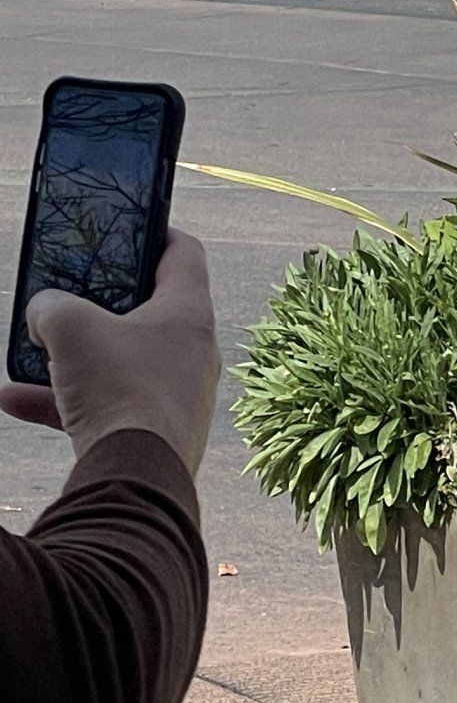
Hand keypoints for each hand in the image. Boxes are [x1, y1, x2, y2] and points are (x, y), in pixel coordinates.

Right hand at [0, 233, 219, 474]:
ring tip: (32, 351)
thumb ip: (50, 306)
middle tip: (68, 292)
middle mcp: (192, 353)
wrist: (137, 475)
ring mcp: (176, 395)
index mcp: (188, 314)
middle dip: (99, 301)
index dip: (155, 230)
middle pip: (146, 310)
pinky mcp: (155, 431)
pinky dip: (62, 401)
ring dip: (70, 356)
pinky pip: (103, 405)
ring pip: (117, 362)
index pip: (183, 253)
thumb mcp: (69, 326)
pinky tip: (14, 399)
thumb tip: (45, 316)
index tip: (126, 226)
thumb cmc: (118, 388)